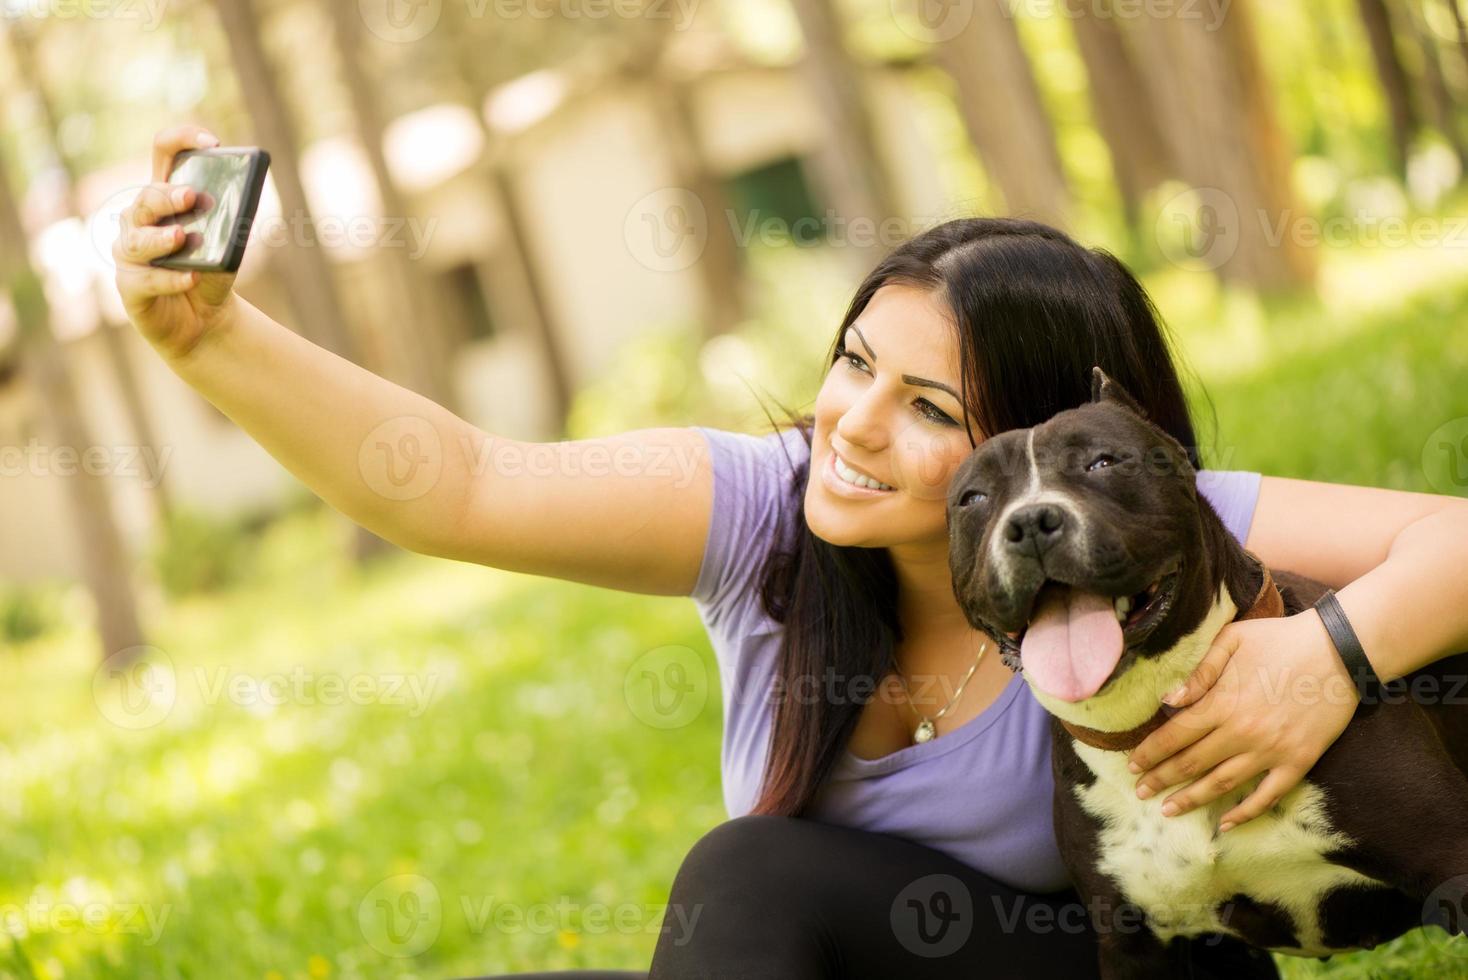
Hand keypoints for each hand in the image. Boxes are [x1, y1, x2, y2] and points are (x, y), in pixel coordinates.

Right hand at [113, 124, 239, 361]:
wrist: (206, 320)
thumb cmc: (211, 272)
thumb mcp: (229, 243)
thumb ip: (231, 220)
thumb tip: (240, 198)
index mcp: (164, 198)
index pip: (164, 153)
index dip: (182, 140)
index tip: (213, 144)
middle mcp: (139, 220)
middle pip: (146, 197)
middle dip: (166, 195)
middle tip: (190, 196)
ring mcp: (130, 253)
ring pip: (137, 239)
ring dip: (161, 238)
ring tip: (181, 237)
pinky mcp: (130, 286)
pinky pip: (146, 280)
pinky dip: (171, 279)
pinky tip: (191, 278)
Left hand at [1124, 611, 1357, 831]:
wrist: (1339, 650)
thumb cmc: (1280, 639)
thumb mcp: (1232, 640)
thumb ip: (1199, 672)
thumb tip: (1168, 700)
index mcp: (1222, 703)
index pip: (1174, 736)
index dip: (1150, 753)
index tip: (1133, 765)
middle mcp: (1241, 732)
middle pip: (1191, 763)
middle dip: (1161, 780)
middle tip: (1141, 792)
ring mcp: (1270, 750)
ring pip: (1222, 783)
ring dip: (1192, 799)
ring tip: (1169, 810)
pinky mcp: (1298, 761)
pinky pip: (1267, 795)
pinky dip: (1245, 812)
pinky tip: (1225, 823)